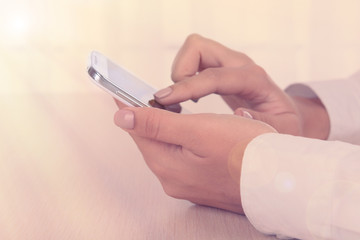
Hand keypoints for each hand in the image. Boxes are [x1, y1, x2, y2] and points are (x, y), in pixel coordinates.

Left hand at [113, 105, 275, 212]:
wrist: (281, 180)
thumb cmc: (246, 152)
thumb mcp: (199, 130)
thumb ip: (157, 124)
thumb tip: (122, 117)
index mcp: (168, 166)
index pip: (138, 130)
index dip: (129, 107)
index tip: (120, 91)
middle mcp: (173, 179)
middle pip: (151, 141)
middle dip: (147, 118)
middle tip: (145, 96)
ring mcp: (187, 184)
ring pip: (166, 148)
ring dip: (164, 128)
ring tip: (166, 108)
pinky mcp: (201, 183)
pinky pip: (180, 157)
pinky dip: (179, 140)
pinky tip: (187, 130)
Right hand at [153, 34, 328, 138]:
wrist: (283, 114)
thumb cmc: (281, 123)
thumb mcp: (280, 130)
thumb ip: (262, 123)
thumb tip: (239, 114)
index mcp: (254, 80)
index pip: (214, 76)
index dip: (188, 86)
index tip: (166, 100)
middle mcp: (239, 65)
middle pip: (198, 47)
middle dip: (180, 70)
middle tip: (175, 100)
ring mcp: (228, 63)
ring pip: (193, 49)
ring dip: (180, 71)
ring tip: (182, 99)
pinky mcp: (220, 67)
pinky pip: (194, 59)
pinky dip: (184, 75)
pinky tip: (190, 97)